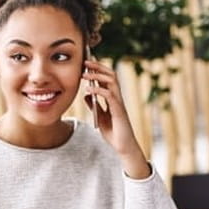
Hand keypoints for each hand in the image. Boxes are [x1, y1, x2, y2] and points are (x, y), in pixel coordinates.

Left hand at [82, 60, 149, 178]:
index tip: (87, 62)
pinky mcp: (119, 111)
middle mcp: (117, 98)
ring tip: (85, 74)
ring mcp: (119, 103)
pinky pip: (109, 96)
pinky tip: (88, 90)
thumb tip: (86, 94)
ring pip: (111, 82)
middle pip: (110, 75)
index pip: (107, 78)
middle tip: (85, 62)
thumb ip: (94, 105)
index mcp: (113, 98)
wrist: (123, 146)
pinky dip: (98, 91)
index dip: (98, 69)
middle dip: (98, 67)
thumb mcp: (100, 116)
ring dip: (97, 76)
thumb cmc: (113, 132)